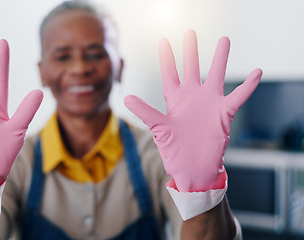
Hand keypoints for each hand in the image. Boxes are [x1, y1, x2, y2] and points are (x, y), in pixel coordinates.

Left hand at [124, 30, 261, 191]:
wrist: (193, 169)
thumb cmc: (174, 152)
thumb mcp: (159, 129)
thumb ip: (146, 112)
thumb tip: (128, 98)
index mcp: (175, 100)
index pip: (169, 74)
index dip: (166, 58)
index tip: (163, 41)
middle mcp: (192, 97)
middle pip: (192, 68)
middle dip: (191, 51)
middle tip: (190, 33)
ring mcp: (208, 103)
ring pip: (216, 75)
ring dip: (220, 58)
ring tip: (224, 40)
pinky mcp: (223, 113)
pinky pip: (238, 96)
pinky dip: (248, 86)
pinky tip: (257, 73)